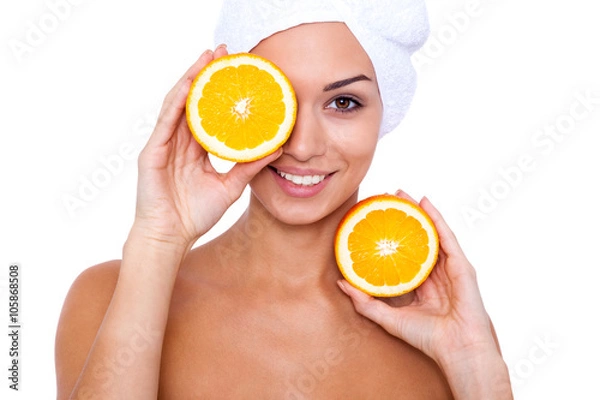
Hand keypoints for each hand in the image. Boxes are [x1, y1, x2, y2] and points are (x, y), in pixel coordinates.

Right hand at [132, 45, 281, 248]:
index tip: (237, 72)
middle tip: (223, 52)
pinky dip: (178, 100)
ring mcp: (163, 144)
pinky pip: (166, 120)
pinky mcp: (151, 151)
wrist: (171, 237)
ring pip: (178, 103)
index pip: (209, 113)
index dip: (221, 92)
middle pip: (194, 101)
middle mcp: (179, 142)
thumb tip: (276, 148)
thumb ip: (249, 166)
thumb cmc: (195, 215)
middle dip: (206, 75)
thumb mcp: (230, 187)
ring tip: (207, 57)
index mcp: (195, 150)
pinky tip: (190, 83)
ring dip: (192, 78)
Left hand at [338, 190, 510, 395]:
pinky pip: (446, 236)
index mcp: (421, 283)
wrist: (457, 350)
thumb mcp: (388, 318)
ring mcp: (450, 267)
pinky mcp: (462, 265)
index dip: (390, 236)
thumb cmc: (428, 338)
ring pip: (431, 232)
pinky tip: (424, 203)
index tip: (373, 220)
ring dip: (417, 211)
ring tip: (401, 193)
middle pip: (417, 237)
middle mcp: (435, 272)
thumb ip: (365, 302)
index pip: (403, 253)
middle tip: (385, 198)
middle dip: (402, 217)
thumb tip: (341, 283)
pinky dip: (436, 218)